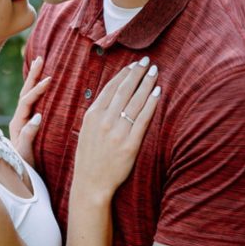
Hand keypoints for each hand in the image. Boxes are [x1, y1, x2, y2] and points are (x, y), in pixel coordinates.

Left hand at [9, 56, 51, 165]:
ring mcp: (23, 120)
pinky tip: (41, 82)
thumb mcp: (26, 153)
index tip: (49, 80)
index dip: (37, 90)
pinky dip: (36, 90)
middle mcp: (19, 119)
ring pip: (28, 95)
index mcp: (18, 124)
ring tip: (40, 63)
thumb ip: (29, 135)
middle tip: (40, 59)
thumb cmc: (24, 167)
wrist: (20, 176)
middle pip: (25, 92)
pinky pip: (32, 102)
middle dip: (32, 76)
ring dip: (33, 79)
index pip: (27, 101)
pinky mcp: (28, 123)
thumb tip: (37, 116)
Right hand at [73, 60, 160, 199]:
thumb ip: (97, 114)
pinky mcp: (130, 144)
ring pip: (135, 101)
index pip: (110, 88)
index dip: (123, 75)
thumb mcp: (86, 131)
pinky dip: (151, 104)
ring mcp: (118, 132)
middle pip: (124, 91)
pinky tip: (158, 93)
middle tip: (147, 62)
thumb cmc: (89, 158)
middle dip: (137, 74)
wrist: (91, 183)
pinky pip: (143, 119)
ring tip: (154, 72)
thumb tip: (109, 96)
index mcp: (92, 115)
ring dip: (146, 84)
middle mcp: (105, 121)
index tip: (133, 65)